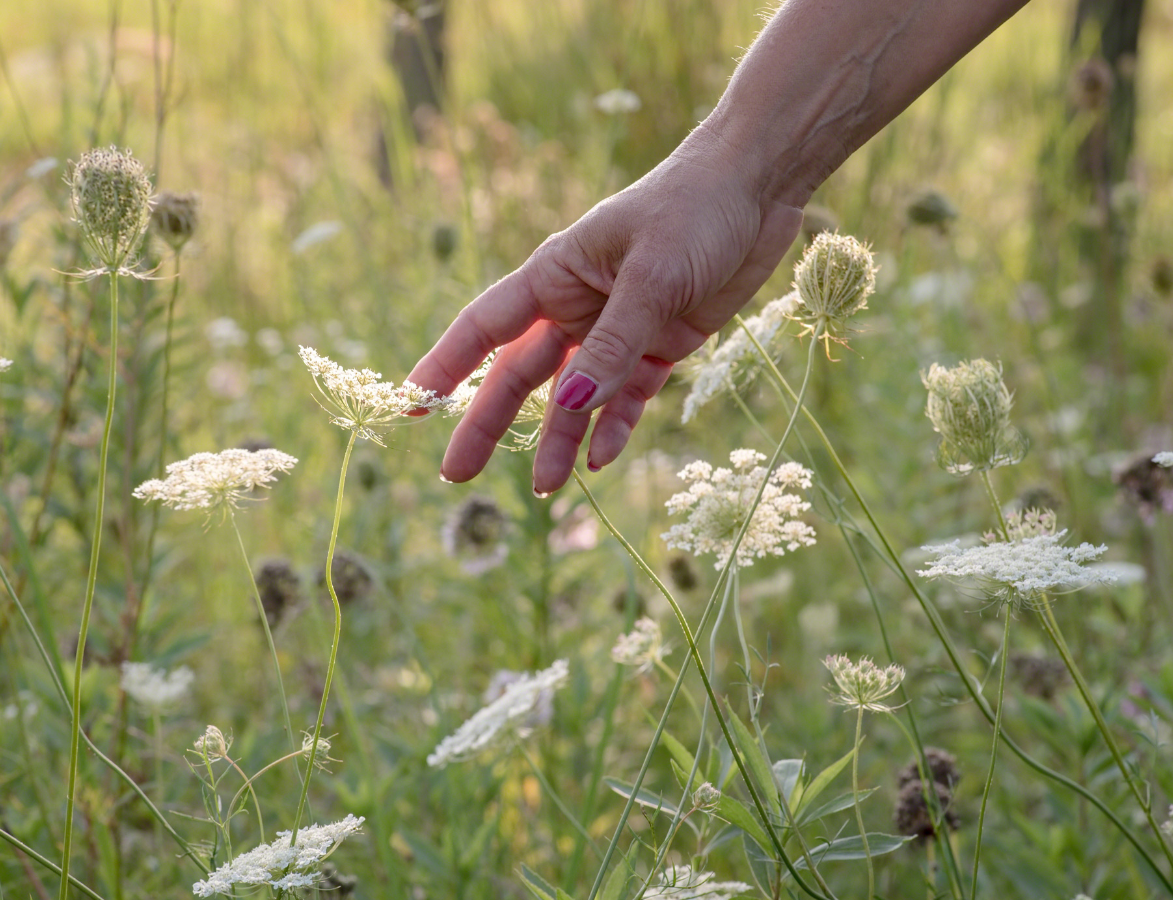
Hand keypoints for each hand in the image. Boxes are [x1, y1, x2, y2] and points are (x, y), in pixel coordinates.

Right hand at [407, 125, 805, 494]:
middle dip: (490, 424)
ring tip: (544, 490)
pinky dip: (615, 427)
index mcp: (555, 274)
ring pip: (575, 396)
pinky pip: (629, 397)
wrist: (759, 186)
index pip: (484, 327)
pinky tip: (600, 461)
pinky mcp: (661, 345)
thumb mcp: (652, 276)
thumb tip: (570, 407)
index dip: (446, 367)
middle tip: (457, 475)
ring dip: (559, 441)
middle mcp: (577, 306)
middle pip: (521, 375)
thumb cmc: (694, 207)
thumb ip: (612, 344)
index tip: (413, 405)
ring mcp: (618, 329)